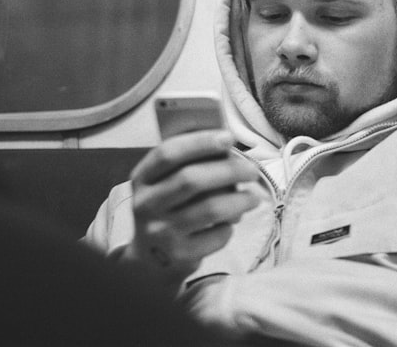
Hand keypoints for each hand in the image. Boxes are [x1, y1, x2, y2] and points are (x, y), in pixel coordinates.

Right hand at [126, 130, 261, 283]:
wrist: (150, 259)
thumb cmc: (168, 208)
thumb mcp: (165, 184)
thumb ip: (188, 163)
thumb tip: (228, 143)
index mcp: (143, 179)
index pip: (167, 154)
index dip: (199, 142)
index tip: (229, 137)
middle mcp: (146, 205)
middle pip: (191, 179)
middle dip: (229, 170)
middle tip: (252, 170)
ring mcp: (161, 232)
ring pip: (210, 209)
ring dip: (240, 200)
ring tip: (253, 198)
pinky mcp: (180, 255)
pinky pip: (216, 235)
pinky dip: (230, 226)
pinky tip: (232, 221)